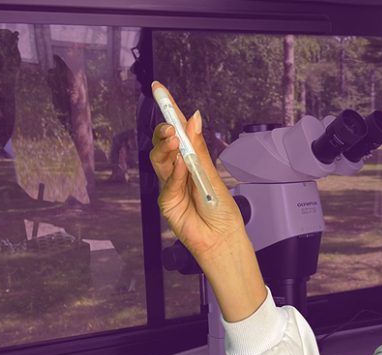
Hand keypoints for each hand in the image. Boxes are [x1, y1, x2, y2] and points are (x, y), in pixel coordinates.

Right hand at [148, 94, 245, 266]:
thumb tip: (194, 118)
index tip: (160, 90)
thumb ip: (199, 148)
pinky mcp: (166, 201)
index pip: (179, 131)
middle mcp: (178, 170)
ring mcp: (170, 185)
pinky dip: (174, 173)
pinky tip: (181, 167)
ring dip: (165, 147)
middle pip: (164, 144)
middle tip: (170, 126)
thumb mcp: (212, 174)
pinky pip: (167, 182)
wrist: (222, 238)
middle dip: (164, 131)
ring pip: (159, 160)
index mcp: (192, 160)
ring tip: (173, 141)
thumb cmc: (221, 210)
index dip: (169, 110)